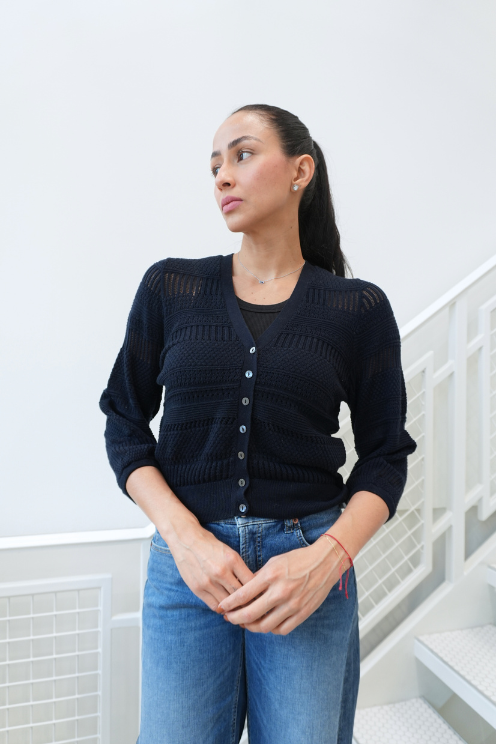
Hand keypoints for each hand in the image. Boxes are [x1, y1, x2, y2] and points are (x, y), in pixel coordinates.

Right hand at [164, 524, 254, 612]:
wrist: (185, 539)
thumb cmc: (210, 544)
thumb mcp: (229, 552)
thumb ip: (239, 568)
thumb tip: (252, 586)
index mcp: (232, 559)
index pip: (251, 583)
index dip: (258, 592)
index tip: (261, 597)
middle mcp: (221, 571)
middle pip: (240, 596)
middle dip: (249, 603)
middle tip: (254, 608)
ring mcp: (208, 581)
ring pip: (228, 604)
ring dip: (234, 608)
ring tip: (240, 610)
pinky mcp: (197, 588)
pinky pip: (214, 605)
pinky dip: (221, 608)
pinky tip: (224, 606)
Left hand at [217, 540, 346, 634]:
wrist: (325, 562)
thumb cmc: (298, 559)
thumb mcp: (274, 562)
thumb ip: (258, 577)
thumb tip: (243, 591)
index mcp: (271, 575)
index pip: (243, 595)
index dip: (229, 604)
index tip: (222, 607)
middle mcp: (280, 592)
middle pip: (250, 614)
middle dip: (235, 619)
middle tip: (229, 618)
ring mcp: (292, 604)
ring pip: (265, 626)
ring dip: (251, 627)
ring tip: (246, 623)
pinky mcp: (302, 613)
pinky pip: (282, 629)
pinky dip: (271, 629)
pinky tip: (267, 623)